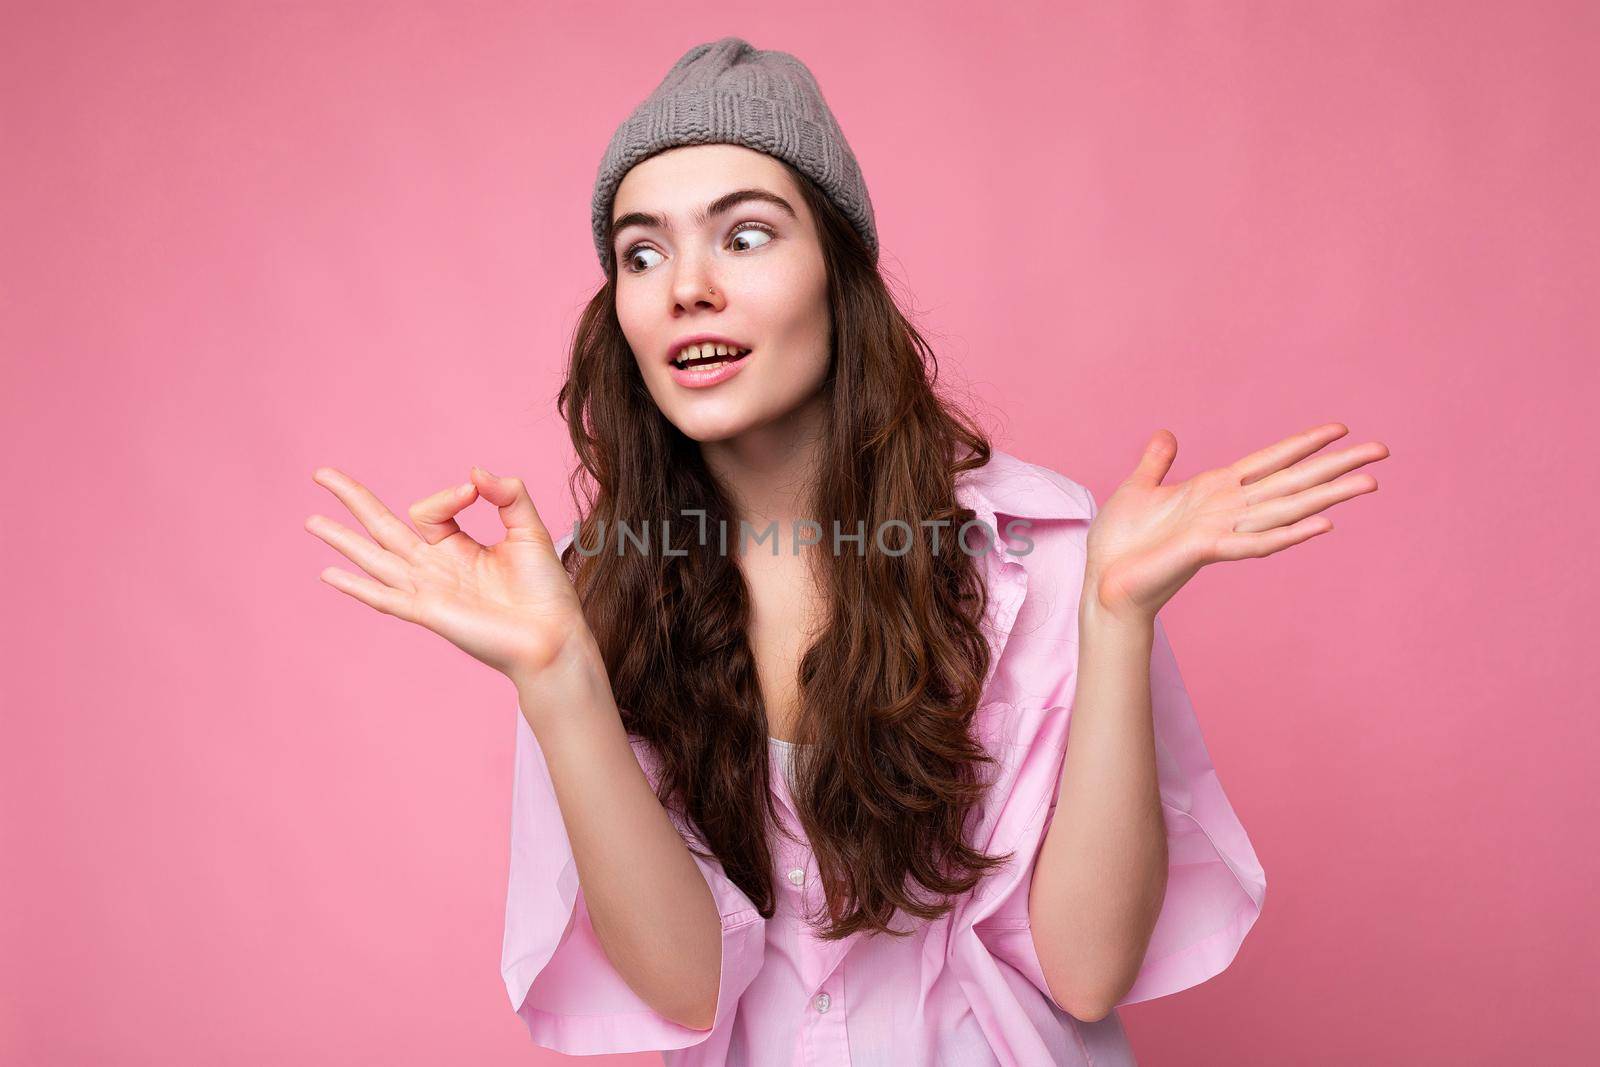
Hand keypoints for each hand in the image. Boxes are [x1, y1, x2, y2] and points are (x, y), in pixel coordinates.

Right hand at [304, 465, 589, 685]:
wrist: (553, 637)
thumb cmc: (545, 590)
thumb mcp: (529, 529)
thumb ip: (506, 495)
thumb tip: (474, 473)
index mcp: (457, 547)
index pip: (428, 510)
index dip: (447, 494)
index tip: (474, 491)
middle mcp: (435, 567)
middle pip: (382, 526)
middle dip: (352, 499)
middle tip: (320, 473)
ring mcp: (428, 590)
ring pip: (374, 557)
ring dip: (341, 539)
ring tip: (311, 521)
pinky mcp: (429, 612)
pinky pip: (385, 596)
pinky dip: (356, 586)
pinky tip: (328, 575)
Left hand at [1084, 422, 1389, 622]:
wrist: (1103, 579)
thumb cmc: (1121, 540)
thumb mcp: (1139, 488)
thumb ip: (1157, 462)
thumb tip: (1166, 434)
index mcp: (1214, 490)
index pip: (1270, 461)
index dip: (1304, 444)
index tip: (1340, 428)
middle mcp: (1228, 508)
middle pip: (1293, 482)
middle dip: (1337, 466)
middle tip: (1382, 451)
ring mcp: (1222, 530)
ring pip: (1286, 509)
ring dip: (1327, 496)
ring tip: (1368, 483)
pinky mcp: (1208, 551)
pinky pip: (1256, 542)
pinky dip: (1289, 534)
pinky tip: (1323, 524)